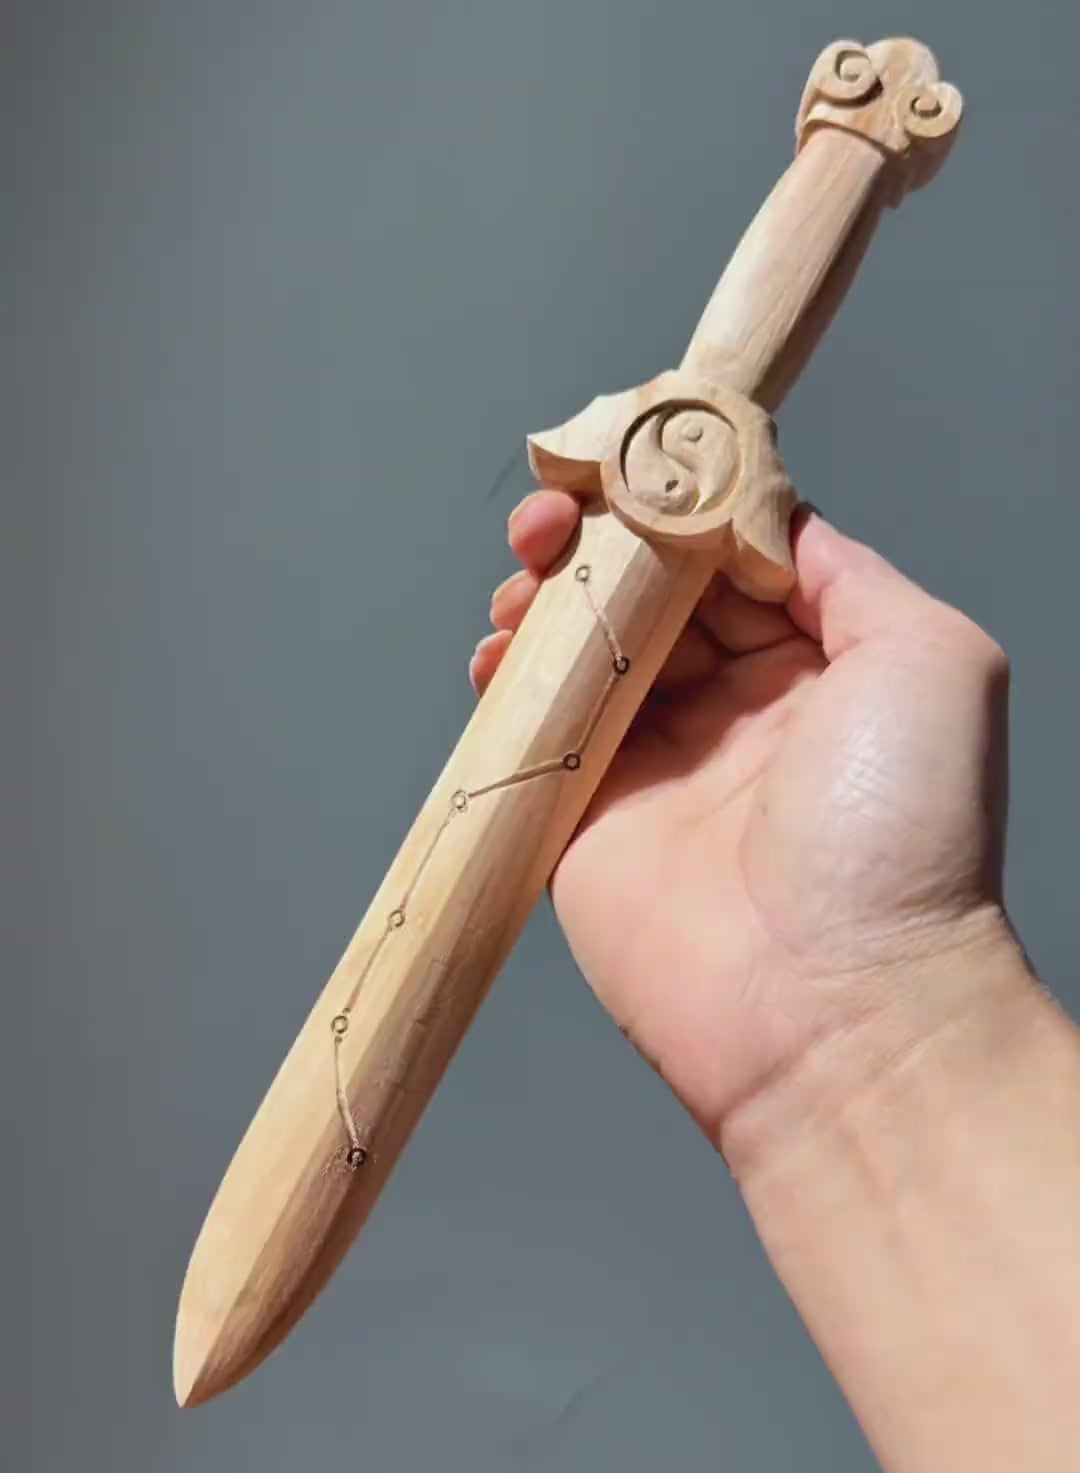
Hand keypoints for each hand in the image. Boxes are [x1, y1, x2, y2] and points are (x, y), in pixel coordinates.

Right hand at [471, 494, 1015, 1162]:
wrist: (833, 1009)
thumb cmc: (904, 834)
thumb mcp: (931, 658)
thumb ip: (846, 570)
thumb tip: (766, 515)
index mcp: (819, 663)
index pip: (728, 553)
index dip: (674, 501)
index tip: (626, 463)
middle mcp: (737, 706)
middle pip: (645, 590)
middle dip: (594, 540)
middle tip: (550, 518)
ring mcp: (657, 763)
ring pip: (583, 650)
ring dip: (543, 600)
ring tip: (521, 582)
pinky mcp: (587, 822)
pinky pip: (534, 733)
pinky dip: (506, 684)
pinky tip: (498, 654)